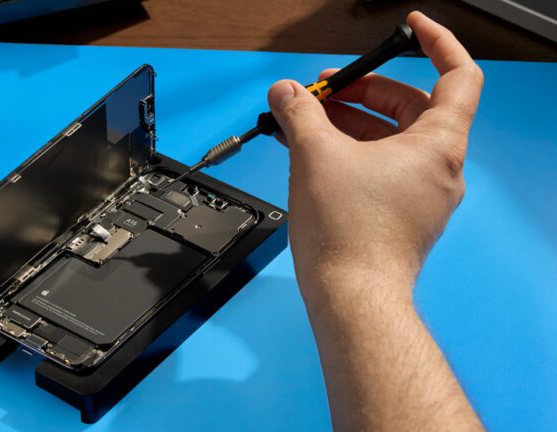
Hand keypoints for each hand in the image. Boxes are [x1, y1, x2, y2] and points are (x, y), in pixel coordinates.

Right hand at [269, 11, 482, 305]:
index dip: (436, 43)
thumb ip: (300, 113)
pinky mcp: (401, 215)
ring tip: (308, 120)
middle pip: (412, 107)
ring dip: (352, 122)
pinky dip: (352, 151)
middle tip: (326, 88)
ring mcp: (422, 195)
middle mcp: (438, 168)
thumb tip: (286, 93)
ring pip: (392, 140)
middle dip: (367, 90)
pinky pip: (381, 167)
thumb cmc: (349, 235)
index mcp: (437, 145)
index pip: (458, 76)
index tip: (411, 29)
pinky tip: (314, 152)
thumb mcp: (316, 155)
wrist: (351, 297)